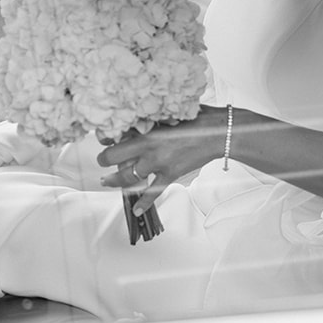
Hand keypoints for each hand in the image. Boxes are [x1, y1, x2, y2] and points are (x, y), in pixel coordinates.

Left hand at [97, 107, 226, 214]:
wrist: (220, 133)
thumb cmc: (199, 118)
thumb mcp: (171, 112)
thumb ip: (153, 117)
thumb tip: (140, 116)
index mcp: (147, 130)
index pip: (116, 136)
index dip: (106, 138)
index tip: (103, 139)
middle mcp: (149, 149)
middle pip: (115, 158)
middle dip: (105, 160)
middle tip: (102, 161)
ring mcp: (159, 164)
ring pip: (129, 178)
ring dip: (115, 181)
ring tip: (107, 181)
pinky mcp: (170, 175)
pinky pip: (153, 193)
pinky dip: (144, 203)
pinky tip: (136, 211)